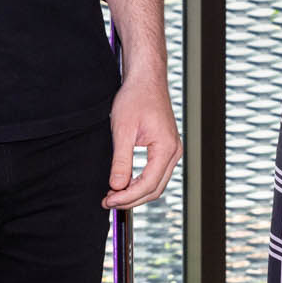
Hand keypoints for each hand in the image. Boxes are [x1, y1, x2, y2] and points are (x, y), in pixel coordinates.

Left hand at [103, 73, 181, 207]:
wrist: (146, 79)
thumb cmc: (136, 97)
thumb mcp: (123, 129)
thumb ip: (121, 160)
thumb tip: (116, 186)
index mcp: (166, 148)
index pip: (147, 184)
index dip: (127, 197)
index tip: (108, 201)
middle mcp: (174, 152)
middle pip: (154, 189)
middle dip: (131, 200)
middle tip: (108, 203)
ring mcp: (172, 151)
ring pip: (156, 184)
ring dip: (135, 193)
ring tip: (113, 196)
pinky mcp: (165, 148)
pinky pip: (155, 173)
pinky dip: (140, 182)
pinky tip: (124, 184)